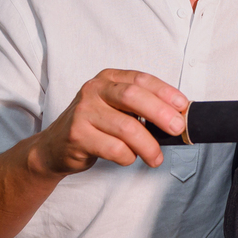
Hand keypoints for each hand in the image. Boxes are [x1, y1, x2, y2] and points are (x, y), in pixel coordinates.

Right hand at [31, 69, 188, 175]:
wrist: (54, 147)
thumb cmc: (95, 126)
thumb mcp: (116, 108)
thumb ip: (141, 107)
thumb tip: (179, 116)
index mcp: (108, 78)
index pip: (141, 80)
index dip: (165, 92)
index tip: (183, 107)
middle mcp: (94, 90)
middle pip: (133, 97)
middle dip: (161, 114)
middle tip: (177, 129)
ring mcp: (83, 111)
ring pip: (126, 128)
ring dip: (148, 145)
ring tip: (156, 158)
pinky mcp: (77, 135)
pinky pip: (113, 148)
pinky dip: (128, 156)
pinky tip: (129, 158)